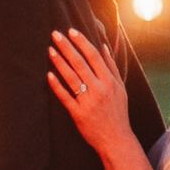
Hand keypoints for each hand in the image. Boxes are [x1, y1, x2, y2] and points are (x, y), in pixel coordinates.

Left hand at [47, 27, 128, 154]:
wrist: (116, 139)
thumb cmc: (118, 112)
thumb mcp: (120, 88)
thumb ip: (111, 67)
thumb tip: (103, 46)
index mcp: (110, 81)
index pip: (94, 56)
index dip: (82, 42)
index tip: (71, 31)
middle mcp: (100, 89)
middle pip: (81, 63)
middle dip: (67, 47)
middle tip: (55, 34)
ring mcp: (89, 101)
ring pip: (72, 77)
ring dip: (60, 62)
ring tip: (50, 50)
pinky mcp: (79, 113)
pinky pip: (65, 97)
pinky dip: (57, 85)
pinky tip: (48, 75)